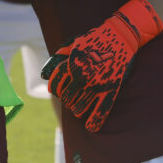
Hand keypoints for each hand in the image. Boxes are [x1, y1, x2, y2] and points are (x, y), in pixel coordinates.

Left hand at [41, 0, 162, 131]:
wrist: (119, 35)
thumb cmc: (94, 39)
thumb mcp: (72, 44)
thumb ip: (57, 58)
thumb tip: (43, 75)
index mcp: (71, 65)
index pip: (56, 86)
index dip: (56, 90)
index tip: (60, 90)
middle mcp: (81, 76)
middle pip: (67, 99)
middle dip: (67, 100)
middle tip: (72, 97)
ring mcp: (96, 84)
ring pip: (79, 108)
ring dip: (77, 109)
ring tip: (79, 107)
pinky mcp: (111, 89)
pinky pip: (101, 110)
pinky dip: (95, 121)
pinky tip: (91, 126)